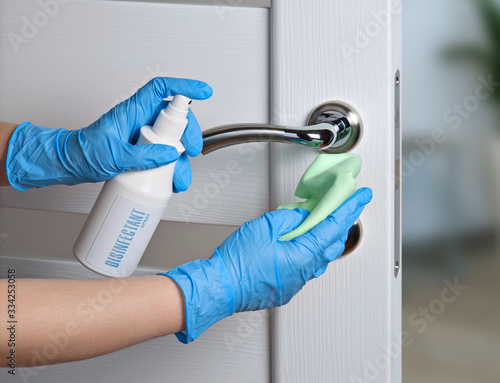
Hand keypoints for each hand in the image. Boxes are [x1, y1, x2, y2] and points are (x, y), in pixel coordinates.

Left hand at [6, 77, 212, 189]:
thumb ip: (144, 156)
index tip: (202, 91)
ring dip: (181, 159)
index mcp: (132, 111)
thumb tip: (170, 154)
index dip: (183, 86)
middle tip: (192, 151)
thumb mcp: (114, 156)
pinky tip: (171, 181)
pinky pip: (165, 154)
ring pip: (173, 141)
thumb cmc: (84, 153)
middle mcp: (141, 120)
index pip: (161, 89)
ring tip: (179, 179)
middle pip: (175, 119)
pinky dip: (172, 167)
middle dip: (189, 135)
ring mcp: (144, 135)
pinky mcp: (144, 150)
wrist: (71, 165)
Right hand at [161, 187, 372, 342]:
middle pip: (331, 245)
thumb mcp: (263, 227)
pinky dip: (308, 251)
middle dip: (340, 223)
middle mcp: (303, 273)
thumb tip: (301, 215)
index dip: (349, 209)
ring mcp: (294, 283)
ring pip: (319, 258)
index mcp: (301, 257)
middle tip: (344, 207)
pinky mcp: (285, 288)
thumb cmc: (236, 264)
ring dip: (324, 238)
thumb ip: (288, 219)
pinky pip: (305, 268)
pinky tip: (301, 243)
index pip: (333, 228)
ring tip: (322, 221)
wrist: (218, 288)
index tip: (361, 197)